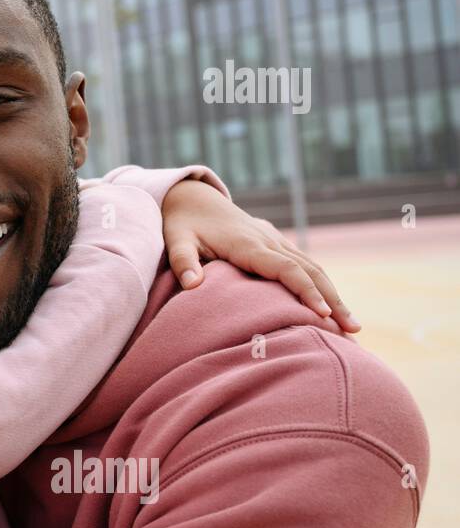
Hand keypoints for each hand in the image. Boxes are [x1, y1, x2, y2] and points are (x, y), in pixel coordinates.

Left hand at [162, 180, 359, 332]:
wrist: (191, 197)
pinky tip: (332, 305)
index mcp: (248, 245)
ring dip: (334, 295)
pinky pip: (305, 263)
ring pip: (313, 267)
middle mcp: (268, 241)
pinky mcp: (274, 242)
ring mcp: (274, 240)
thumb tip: (193, 285)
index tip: (322, 314)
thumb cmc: (181, 223)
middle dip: (333, 300)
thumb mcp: (176, 241)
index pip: (286, 269)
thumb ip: (183, 262)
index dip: (306, 291)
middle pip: (310, 271)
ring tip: (352, 325)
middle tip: (352, 330)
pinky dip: (322, 284)